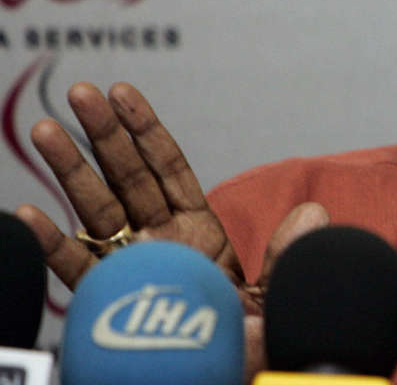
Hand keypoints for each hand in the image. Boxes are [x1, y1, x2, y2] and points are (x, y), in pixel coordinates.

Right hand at [14, 81, 327, 382]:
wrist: (227, 379)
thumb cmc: (251, 341)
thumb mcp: (281, 292)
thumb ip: (288, 252)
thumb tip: (313, 214)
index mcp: (198, 231)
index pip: (167, 168)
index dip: (145, 130)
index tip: (123, 93)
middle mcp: (158, 242)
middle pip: (126, 177)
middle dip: (102, 134)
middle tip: (79, 93)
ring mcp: (130, 268)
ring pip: (95, 210)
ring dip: (70, 170)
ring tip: (47, 130)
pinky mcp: (109, 302)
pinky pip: (77, 270)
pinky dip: (53, 243)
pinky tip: (30, 215)